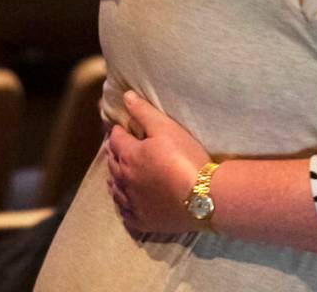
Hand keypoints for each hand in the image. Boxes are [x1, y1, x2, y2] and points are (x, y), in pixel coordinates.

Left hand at [107, 90, 211, 233]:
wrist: (203, 197)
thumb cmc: (186, 158)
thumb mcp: (167, 128)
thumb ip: (144, 112)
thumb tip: (126, 97)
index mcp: (129, 156)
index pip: (116, 139)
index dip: (118, 131)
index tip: (120, 127)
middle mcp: (124, 180)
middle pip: (113, 164)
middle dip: (115, 153)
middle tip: (119, 147)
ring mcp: (132, 203)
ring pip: (115, 189)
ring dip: (115, 178)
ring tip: (118, 173)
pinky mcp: (142, 220)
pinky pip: (125, 212)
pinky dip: (123, 204)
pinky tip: (126, 202)